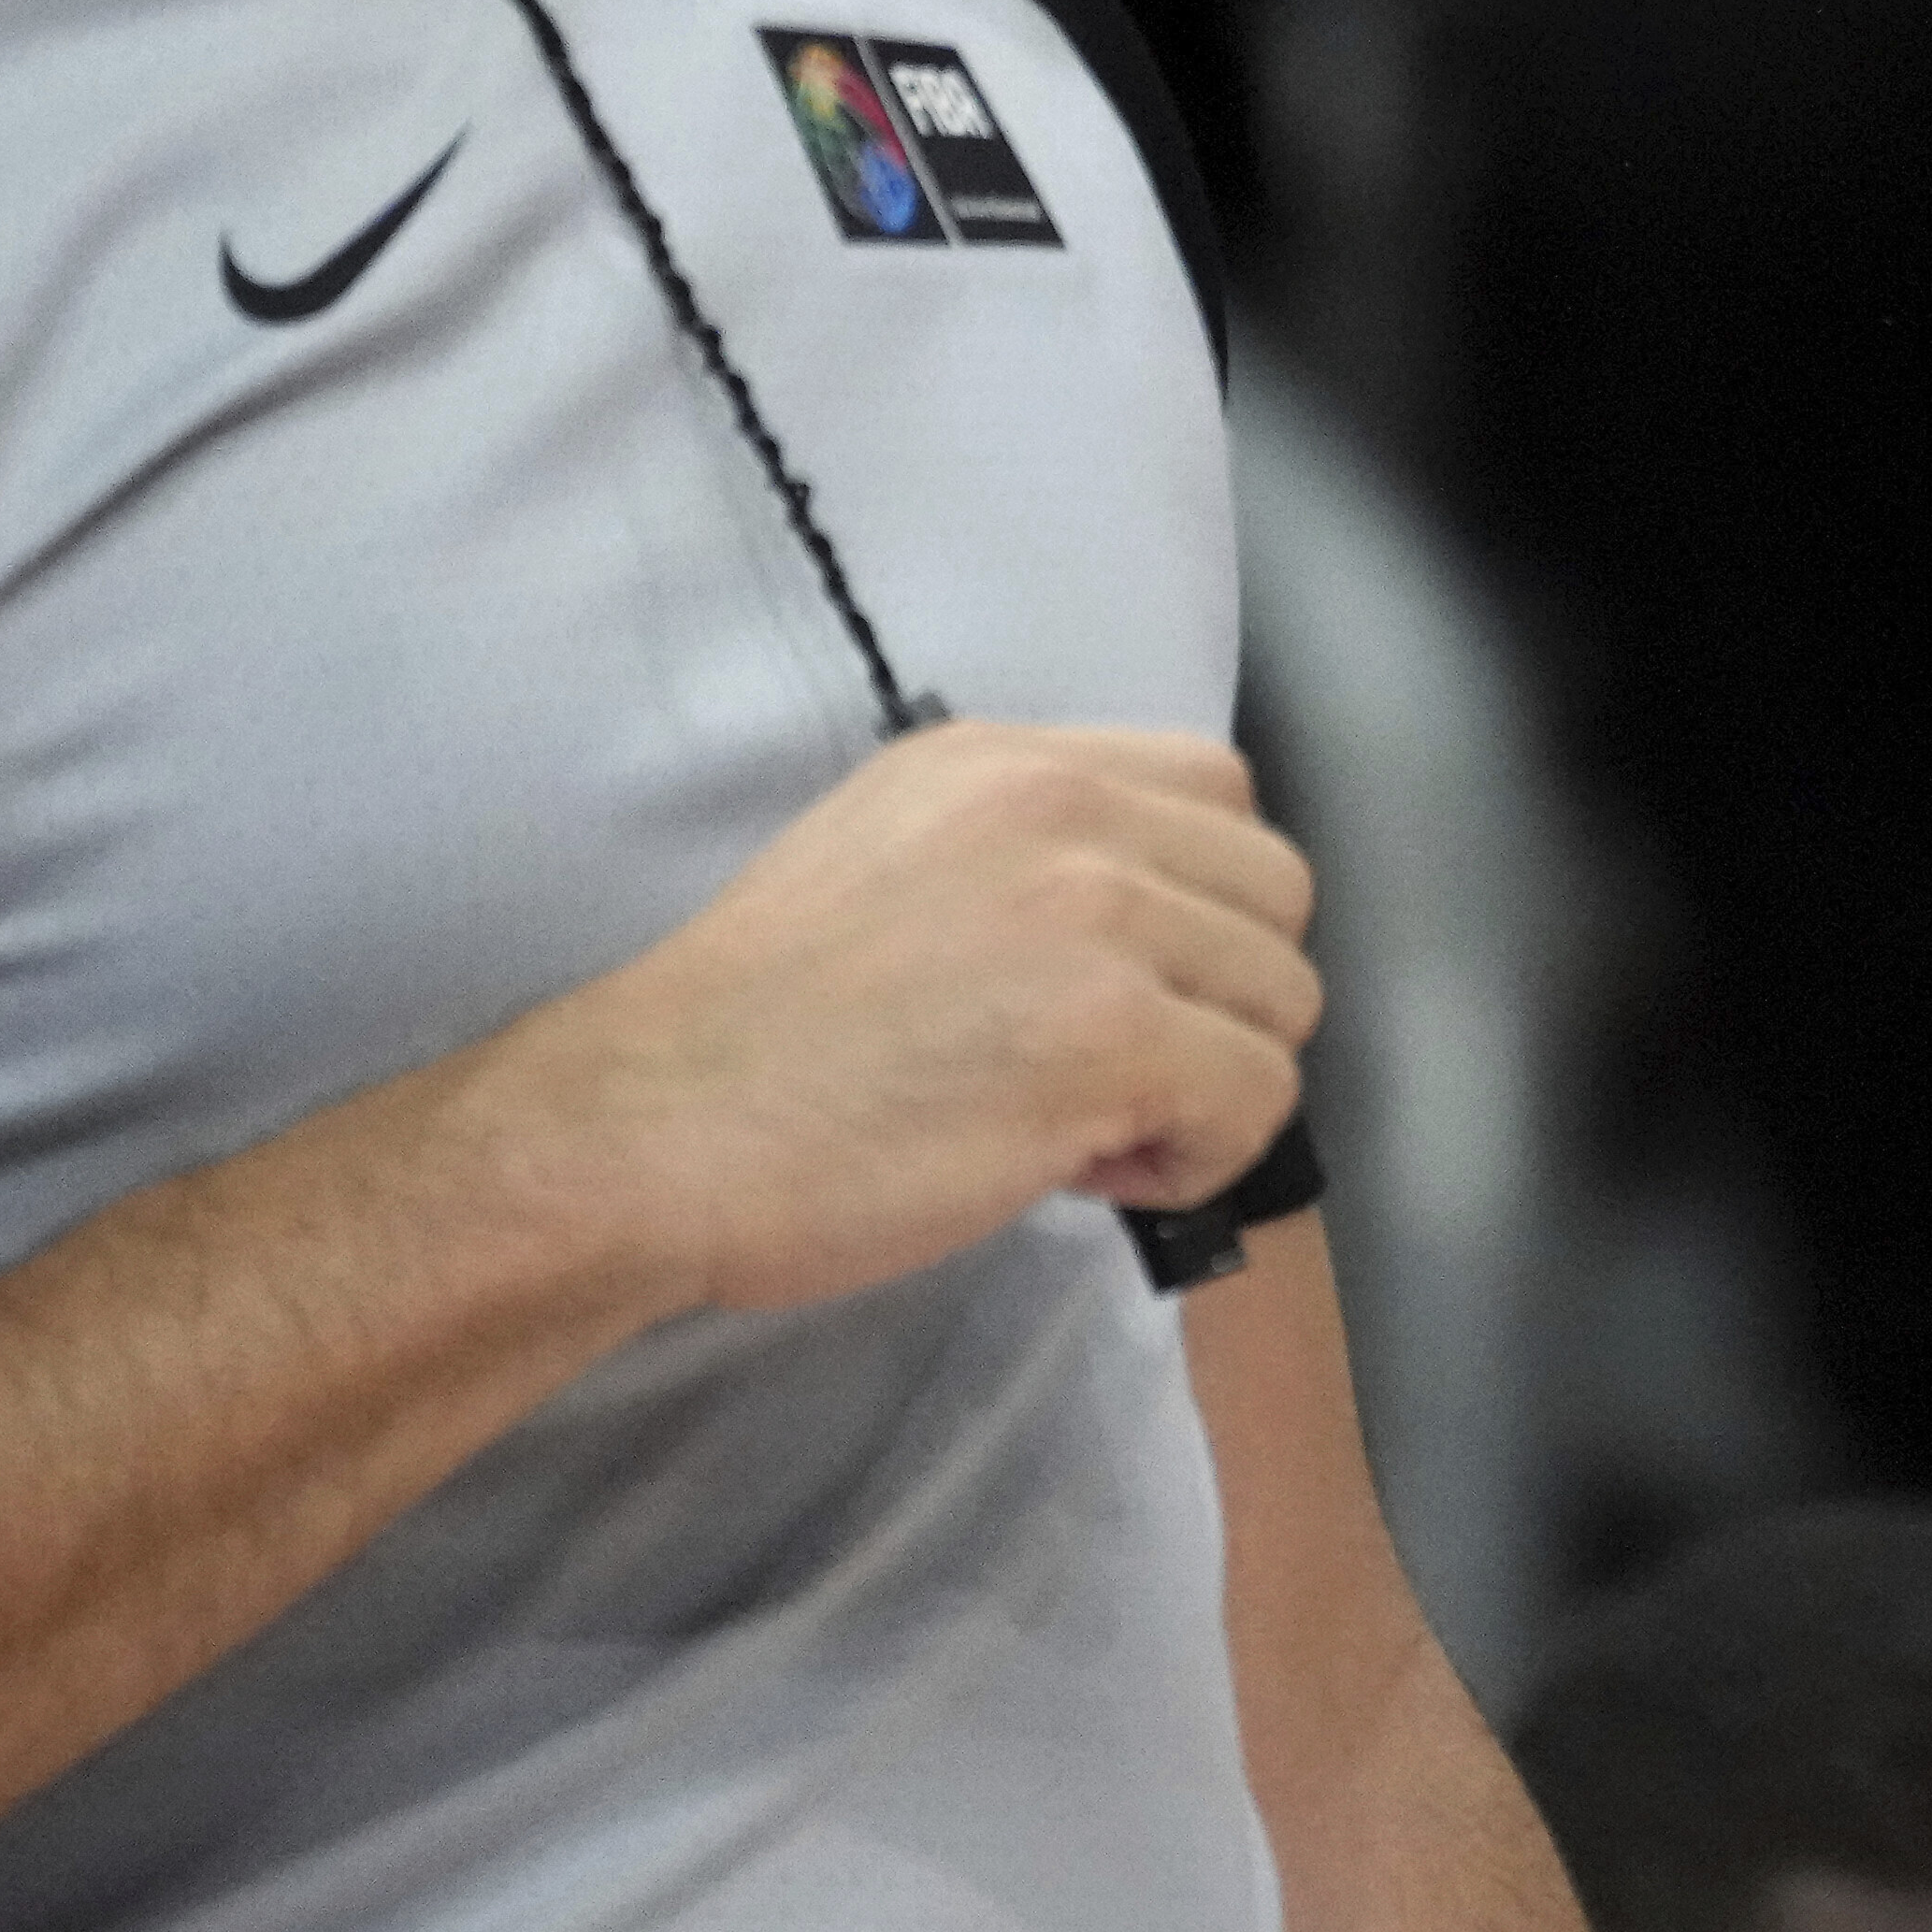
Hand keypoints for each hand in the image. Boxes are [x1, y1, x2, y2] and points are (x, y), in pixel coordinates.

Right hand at [508, 724, 1319, 1313]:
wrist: (648, 1128)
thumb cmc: (749, 1038)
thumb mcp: (887, 859)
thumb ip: (1023, 858)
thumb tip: (1147, 931)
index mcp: (1004, 760)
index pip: (1218, 791)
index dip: (1197, 909)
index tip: (1115, 986)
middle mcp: (1063, 809)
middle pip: (1275, 894)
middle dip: (1217, 998)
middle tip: (1104, 1072)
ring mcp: (1094, 917)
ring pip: (1283, 1002)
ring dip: (1208, 1083)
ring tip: (1082, 1127)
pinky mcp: (1110, 1036)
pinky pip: (1257, 1100)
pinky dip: (1196, 1159)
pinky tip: (1082, 1171)